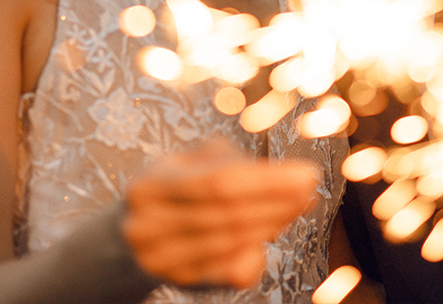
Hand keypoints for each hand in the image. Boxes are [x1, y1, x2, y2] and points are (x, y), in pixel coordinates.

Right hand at [122, 139, 318, 288]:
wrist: (132, 235)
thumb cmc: (173, 187)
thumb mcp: (187, 161)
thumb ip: (226, 160)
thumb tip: (278, 178)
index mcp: (148, 187)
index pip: (216, 183)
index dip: (266, 180)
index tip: (305, 173)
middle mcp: (147, 228)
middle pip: (227, 214)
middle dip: (277, 201)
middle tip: (310, 189)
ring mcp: (162, 261)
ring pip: (231, 243)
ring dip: (273, 223)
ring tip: (299, 204)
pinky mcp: (179, 282)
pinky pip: (229, 271)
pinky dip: (257, 252)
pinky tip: (274, 231)